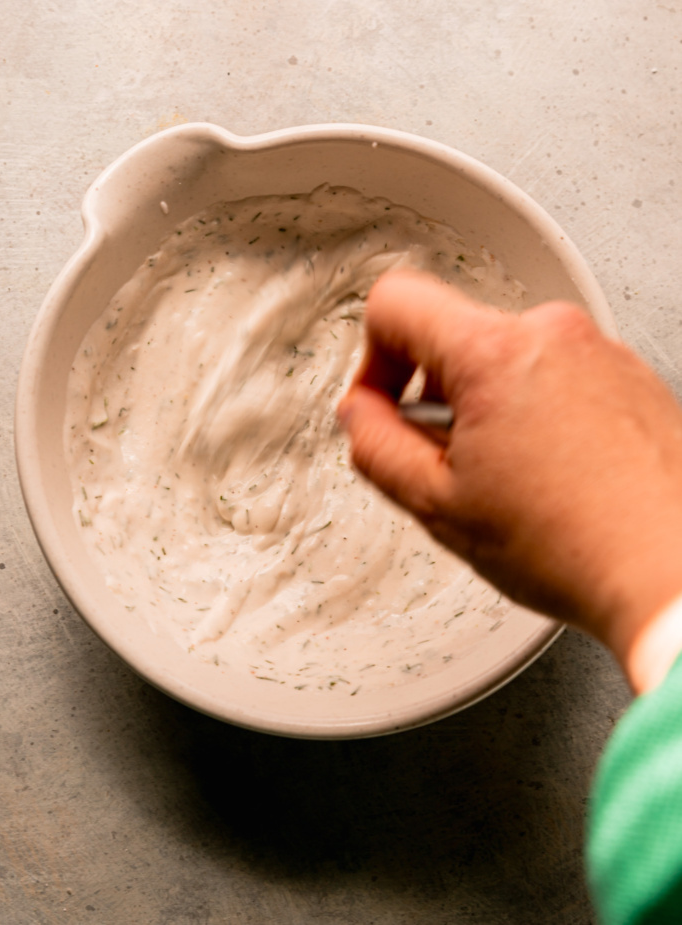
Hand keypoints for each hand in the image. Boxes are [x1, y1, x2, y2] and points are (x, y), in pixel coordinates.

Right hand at [338, 270, 681, 691]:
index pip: (395, 304)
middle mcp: (552, 333)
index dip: (370, 360)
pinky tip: (548, 474)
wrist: (672, 572)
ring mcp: (599, 351)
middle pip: (453, 335)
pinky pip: (555, 374)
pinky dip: (536, 413)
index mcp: (495, 353)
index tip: (382, 408)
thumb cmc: (573, 545)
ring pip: (505, 358)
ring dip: (487, 408)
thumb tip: (361, 416)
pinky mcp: (629, 375)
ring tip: (507, 476)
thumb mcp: (438, 505)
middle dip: (433, 395)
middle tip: (448, 462)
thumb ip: (375, 447)